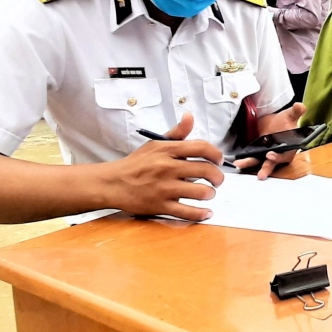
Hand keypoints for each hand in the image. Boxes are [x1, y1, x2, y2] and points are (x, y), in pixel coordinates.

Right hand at [107, 114, 224, 219]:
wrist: (113, 183)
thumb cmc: (136, 164)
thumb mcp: (155, 144)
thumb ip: (176, 133)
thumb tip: (190, 117)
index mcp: (167, 150)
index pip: (201, 147)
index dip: (216, 154)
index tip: (219, 160)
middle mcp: (167, 168)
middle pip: (205, 170)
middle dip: (218, 177)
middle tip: (218, 180)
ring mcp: (164, 188)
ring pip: (200, 192)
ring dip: (210, 194)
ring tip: (208, 193)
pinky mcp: (160, 206)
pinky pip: (187, 212)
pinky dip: (201, 214)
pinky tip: (206, 212)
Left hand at [234, 102, 306, 179]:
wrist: (274, 122)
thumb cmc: (285, 121)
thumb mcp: (290, 115)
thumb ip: (296, 111)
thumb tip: (300, 106)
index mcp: (288, 149)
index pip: (285, 156)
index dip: (278, 157)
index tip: (270, 155)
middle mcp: (277, 154)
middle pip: (271, 163)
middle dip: (266, 169)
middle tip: (261, 175)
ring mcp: (266, 155)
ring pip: (259, 162)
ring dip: (249, 164)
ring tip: (240, 165)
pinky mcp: (257, 153)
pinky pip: (251, 158)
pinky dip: (245, 161)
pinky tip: (237, 162)